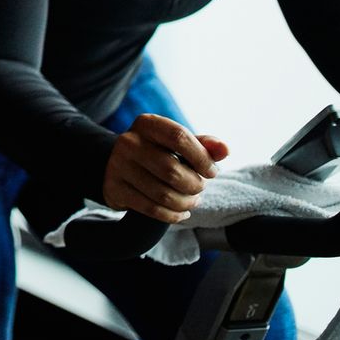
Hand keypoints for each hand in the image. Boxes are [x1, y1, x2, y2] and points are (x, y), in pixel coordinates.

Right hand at [102, 113, 228, 222]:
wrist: (118, 165)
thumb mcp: (178, 144)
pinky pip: (152, 209)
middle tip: (199, 188)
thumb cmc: (159, 152)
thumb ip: (204, 145)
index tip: (211, 171)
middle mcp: (128, 141)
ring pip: (163, 194)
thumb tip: (225, 150)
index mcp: (146, 124)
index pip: (179, 137)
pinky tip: (180, 212)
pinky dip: (173, 215)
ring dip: (185, 203)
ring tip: (191, 201)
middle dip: (194, 185)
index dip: (201, 158)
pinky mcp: (114, 188)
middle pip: (172, 170)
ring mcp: (118, 165)